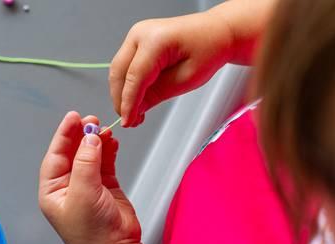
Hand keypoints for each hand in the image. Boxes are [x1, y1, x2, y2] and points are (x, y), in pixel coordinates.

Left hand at [39, 112, 143, 243]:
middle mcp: (67, 187)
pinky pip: (105, 163)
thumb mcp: (84, 194)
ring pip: (90, 156)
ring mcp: (87, 186)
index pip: (55, 156)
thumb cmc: (93, 234)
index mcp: (52, 191)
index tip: (74, 117)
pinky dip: (109, 151)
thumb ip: (86, 164)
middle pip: (72, 153)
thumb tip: (90, 138)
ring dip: (96, 141)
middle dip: (81, 135)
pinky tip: (112, 141)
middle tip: (92, 120)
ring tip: (105, 129)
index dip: (64, 135)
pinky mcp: (105, 188)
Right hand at [109, 10, 234, 127]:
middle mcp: (141, 33)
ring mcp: (136, 35)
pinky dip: (127, 85)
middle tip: (130, 120)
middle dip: (121, 99)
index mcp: (156, 39)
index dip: (129, 102)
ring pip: (118, 70)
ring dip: (122, 94)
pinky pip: (125, 66)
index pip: (135, 76)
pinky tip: (136, 100)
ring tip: (133, 114)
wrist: (215, 32)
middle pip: (119, 72)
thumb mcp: (186, 79)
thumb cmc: (209, 49)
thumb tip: (136, 109)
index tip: (128, 121)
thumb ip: (157, 95)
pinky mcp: (137, 43)